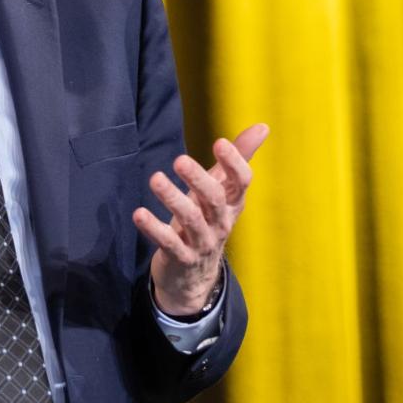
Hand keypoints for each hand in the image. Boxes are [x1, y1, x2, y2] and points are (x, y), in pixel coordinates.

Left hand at [133, 124, 268, 316]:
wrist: (195, 276)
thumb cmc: (207, 219)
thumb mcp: (222, 190)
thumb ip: (239, 158)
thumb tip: (263, 126)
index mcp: (233, 203)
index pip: (242, 182)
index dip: (234, 163)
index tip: (220, 142)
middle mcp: (221, 222)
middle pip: (215, 200)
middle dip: (198, 179)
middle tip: (179, 160)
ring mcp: (202, 243)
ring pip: (191, 220)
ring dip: (172, 199)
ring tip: (155, 179)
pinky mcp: (181, 258)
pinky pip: (169, 243)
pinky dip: (154, 228)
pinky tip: (139, 213)